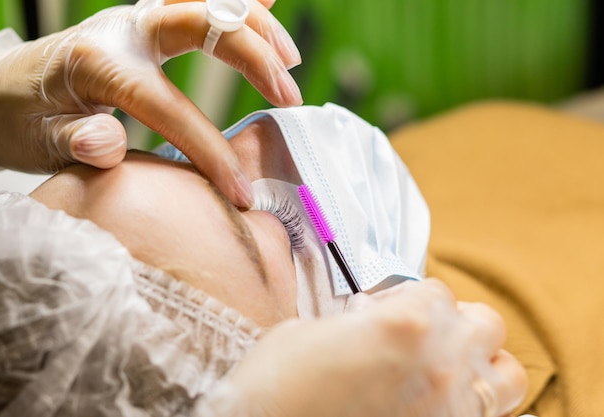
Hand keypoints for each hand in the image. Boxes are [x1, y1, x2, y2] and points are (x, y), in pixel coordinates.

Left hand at [0, 0, 301, 206]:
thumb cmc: (17, 119)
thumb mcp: (33, 141)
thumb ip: (72, 142)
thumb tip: (107, 142)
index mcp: (97, 63)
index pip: (168, 107)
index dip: (209, 151)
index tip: (239, 191)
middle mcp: (121, 30)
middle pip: (202, 22)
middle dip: (253, 58)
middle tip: (288, 97)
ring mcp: (135, 21)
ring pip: (208, 3)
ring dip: (256, 27)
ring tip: (290, 63)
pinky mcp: (143, 25)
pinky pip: (197, 2)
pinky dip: (238, 3)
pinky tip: (268, 2)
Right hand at [203, 279, 525, 416]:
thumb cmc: (278, 385)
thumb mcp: (309, 331)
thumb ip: (356, 319)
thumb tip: (371, 321)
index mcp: (405, 323)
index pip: (437, 290)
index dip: (409, 296)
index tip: (388, 308)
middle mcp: (441, 364)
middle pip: (485, 322)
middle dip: (455, 320)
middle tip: (423, 330)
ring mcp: (451, 409)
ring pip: (507, 375)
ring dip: (482, 361)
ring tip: (448, 364)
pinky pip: (488, 416)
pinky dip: (472, 400)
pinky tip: (436, 398)